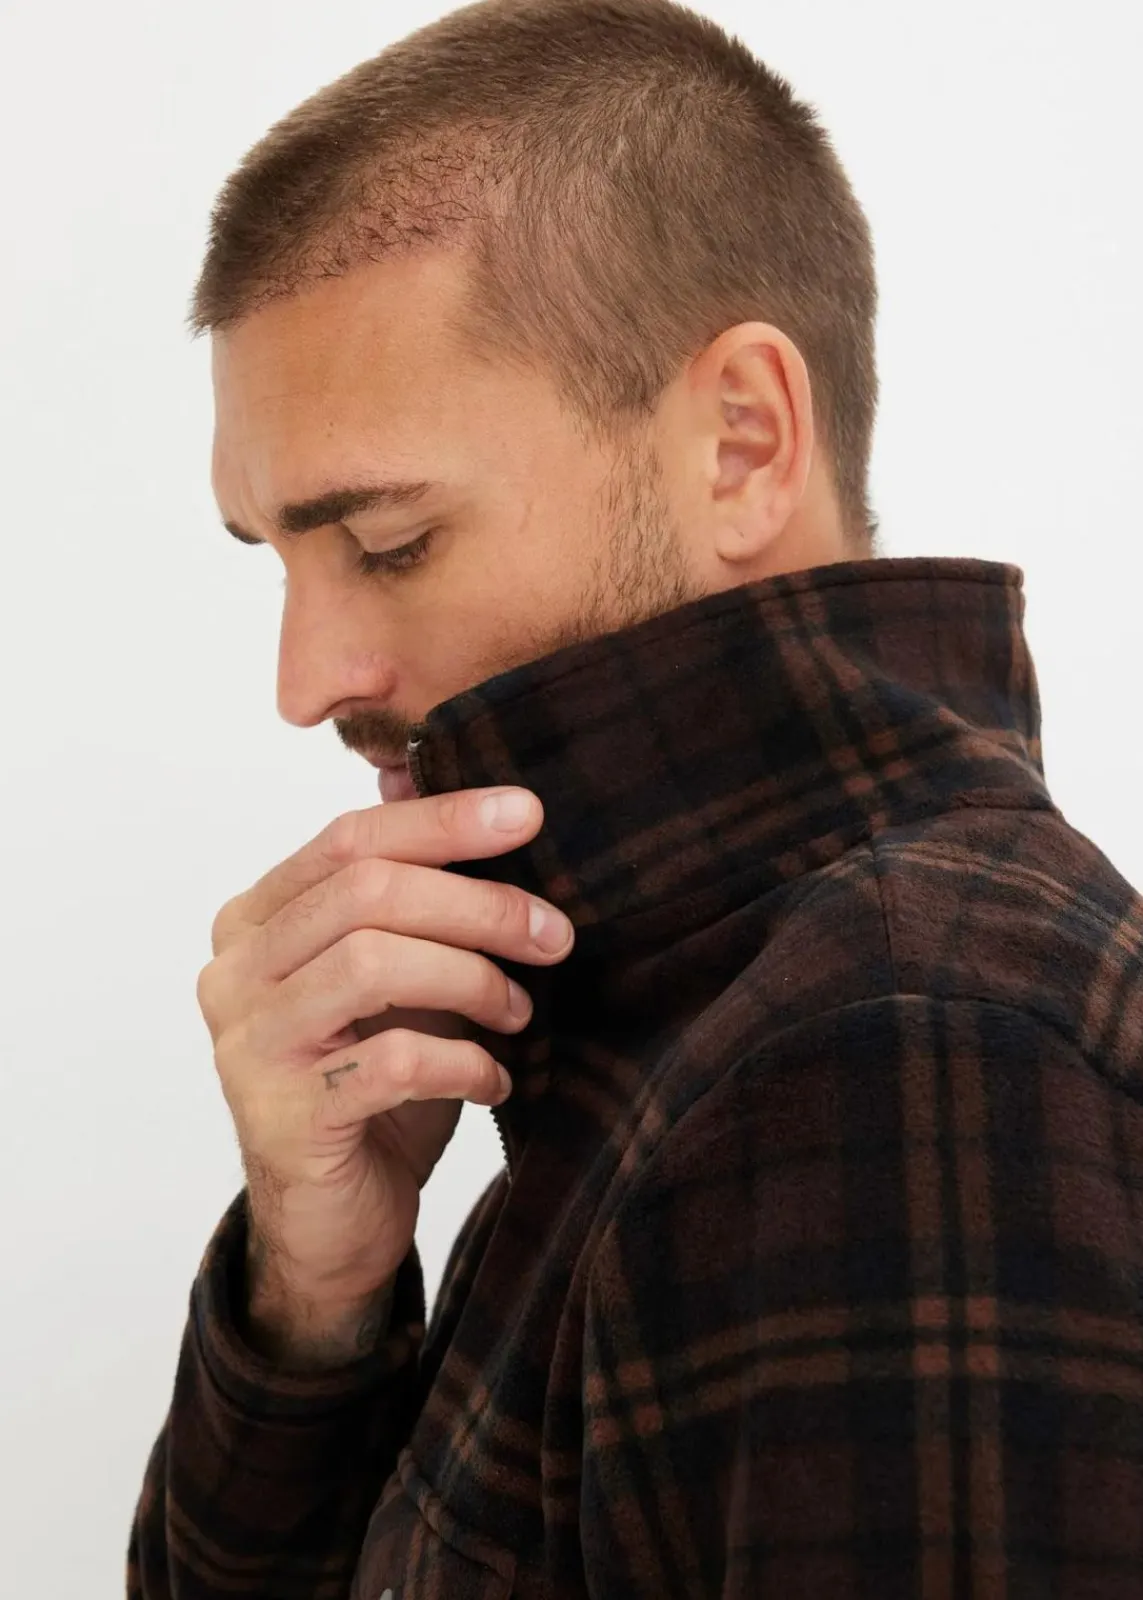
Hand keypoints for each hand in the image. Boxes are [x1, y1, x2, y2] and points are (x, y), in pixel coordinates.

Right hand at [196, 787, 573, 1360]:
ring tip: (520, 1010)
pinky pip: (392, 1062)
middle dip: (478, 904)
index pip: (348, 839)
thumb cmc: (377, 1082)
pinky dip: (464, 1063)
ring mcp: (248, 1046)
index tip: (528, 813)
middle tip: (554, 933)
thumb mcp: (401, 978)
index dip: (442, 820)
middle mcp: (234, 973)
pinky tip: (495, 1078)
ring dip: (472, 978)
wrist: (334, 1220)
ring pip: (373, 964)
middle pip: (366, 894)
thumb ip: (414, 894)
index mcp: (255, 921)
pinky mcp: (283, 1118)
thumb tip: (470, 793)